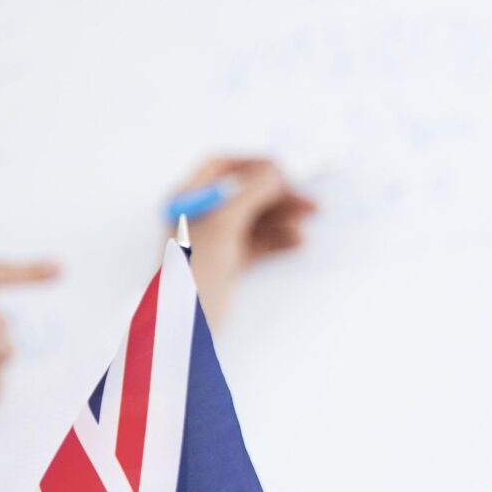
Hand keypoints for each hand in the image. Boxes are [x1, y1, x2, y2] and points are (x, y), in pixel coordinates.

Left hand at [173, 155, 315, 318]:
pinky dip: (276, 239)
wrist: (182, 327)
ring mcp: (211, 240)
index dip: (254, 164)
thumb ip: (250, 191)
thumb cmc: (195, 271)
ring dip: (282, 216)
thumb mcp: (223, 224)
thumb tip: (277, 170)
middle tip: (309, 200)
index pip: (221, 167)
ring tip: (305, 221)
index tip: (286, 169)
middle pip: (242, 192)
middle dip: (277, 193)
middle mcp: (197, 215)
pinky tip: (297, 241)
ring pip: (253, 217)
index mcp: (184, 199)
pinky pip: (255, 243)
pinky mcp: (224, 263)